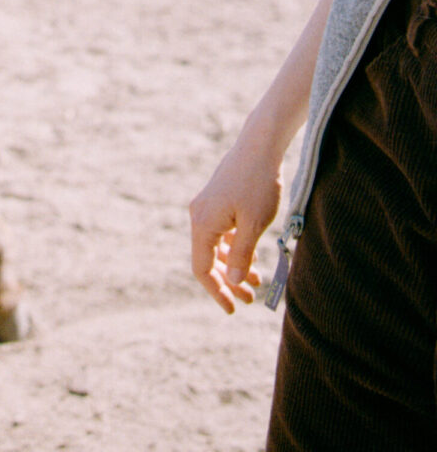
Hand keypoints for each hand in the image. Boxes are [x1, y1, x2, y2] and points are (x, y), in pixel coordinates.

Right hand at [189, 140, 282, 313]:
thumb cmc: (258, 184)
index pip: (203, 268)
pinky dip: (235, 249)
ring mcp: (207, 209)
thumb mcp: (254, 224)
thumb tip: (235, 282)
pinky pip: (221, 234)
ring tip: (257, 281)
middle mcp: (199, 217)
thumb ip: (242, 254)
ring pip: (216, 247)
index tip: (233, 309)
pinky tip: (251, 256)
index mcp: (202, 224)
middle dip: (228, 282)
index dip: (217, 291)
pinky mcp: (217, 203)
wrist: (258, 148)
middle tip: (251, 301)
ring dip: (234, 266)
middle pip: (207, 260)